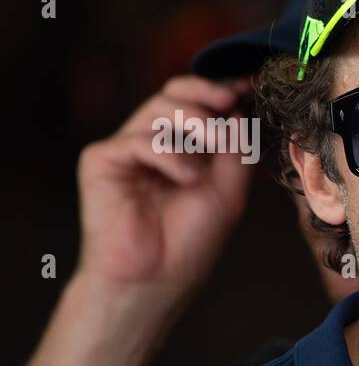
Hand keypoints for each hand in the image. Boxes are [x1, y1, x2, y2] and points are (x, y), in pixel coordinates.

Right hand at [76, 75, 254, 291]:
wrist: (157, 279)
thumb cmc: (189, 240)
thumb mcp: (228, 191)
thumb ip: (235, 151)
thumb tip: (242, 111)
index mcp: (181, 146)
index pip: (196, 101)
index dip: (220, 88)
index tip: (249, 86)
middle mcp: (151, 142)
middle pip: (174, 93)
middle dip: (207, 97)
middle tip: (230, 107)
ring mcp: (125, 149)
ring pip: (159, 108)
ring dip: (194, 126)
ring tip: (210, 158)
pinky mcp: (101, 161)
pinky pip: (138, 139)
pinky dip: (169, 154)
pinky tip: (186, 178)